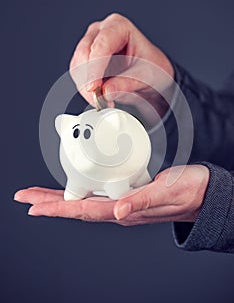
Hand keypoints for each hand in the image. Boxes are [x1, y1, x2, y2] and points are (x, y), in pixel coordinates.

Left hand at [14, 165, 208, 224]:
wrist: (202, 192)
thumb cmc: (188, 191)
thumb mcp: (167, 193)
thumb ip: (142, 203)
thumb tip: (117, 213)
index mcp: (127, 210)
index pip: (86, 210)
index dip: (59, 207)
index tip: (35, 206)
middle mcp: (121, 209)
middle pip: (78, 207)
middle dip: (50, 202)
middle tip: (25, 198)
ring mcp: (123, 202)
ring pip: (85, 200)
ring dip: (60, 197)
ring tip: (39, 194)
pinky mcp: (128, 192)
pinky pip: (97, 193)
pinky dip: (80, 190)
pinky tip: (74, 186)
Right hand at [70, 13, 174, 124]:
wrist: (151, 77)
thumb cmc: (152, 69)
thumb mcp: (145, 77)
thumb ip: (126, 84)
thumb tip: (106, 91)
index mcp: (119, 27)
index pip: (101, 45)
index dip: (95, 68)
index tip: (94, 88)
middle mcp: (102, 31)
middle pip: (84, 53)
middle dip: (88, 79)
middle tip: (99, 99)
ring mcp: (91, 44)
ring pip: (77, 65)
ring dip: (85, 86)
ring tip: (102, 100)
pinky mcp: (85, 59)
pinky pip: (78, 75)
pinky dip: (85, 88)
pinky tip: (98, 96)